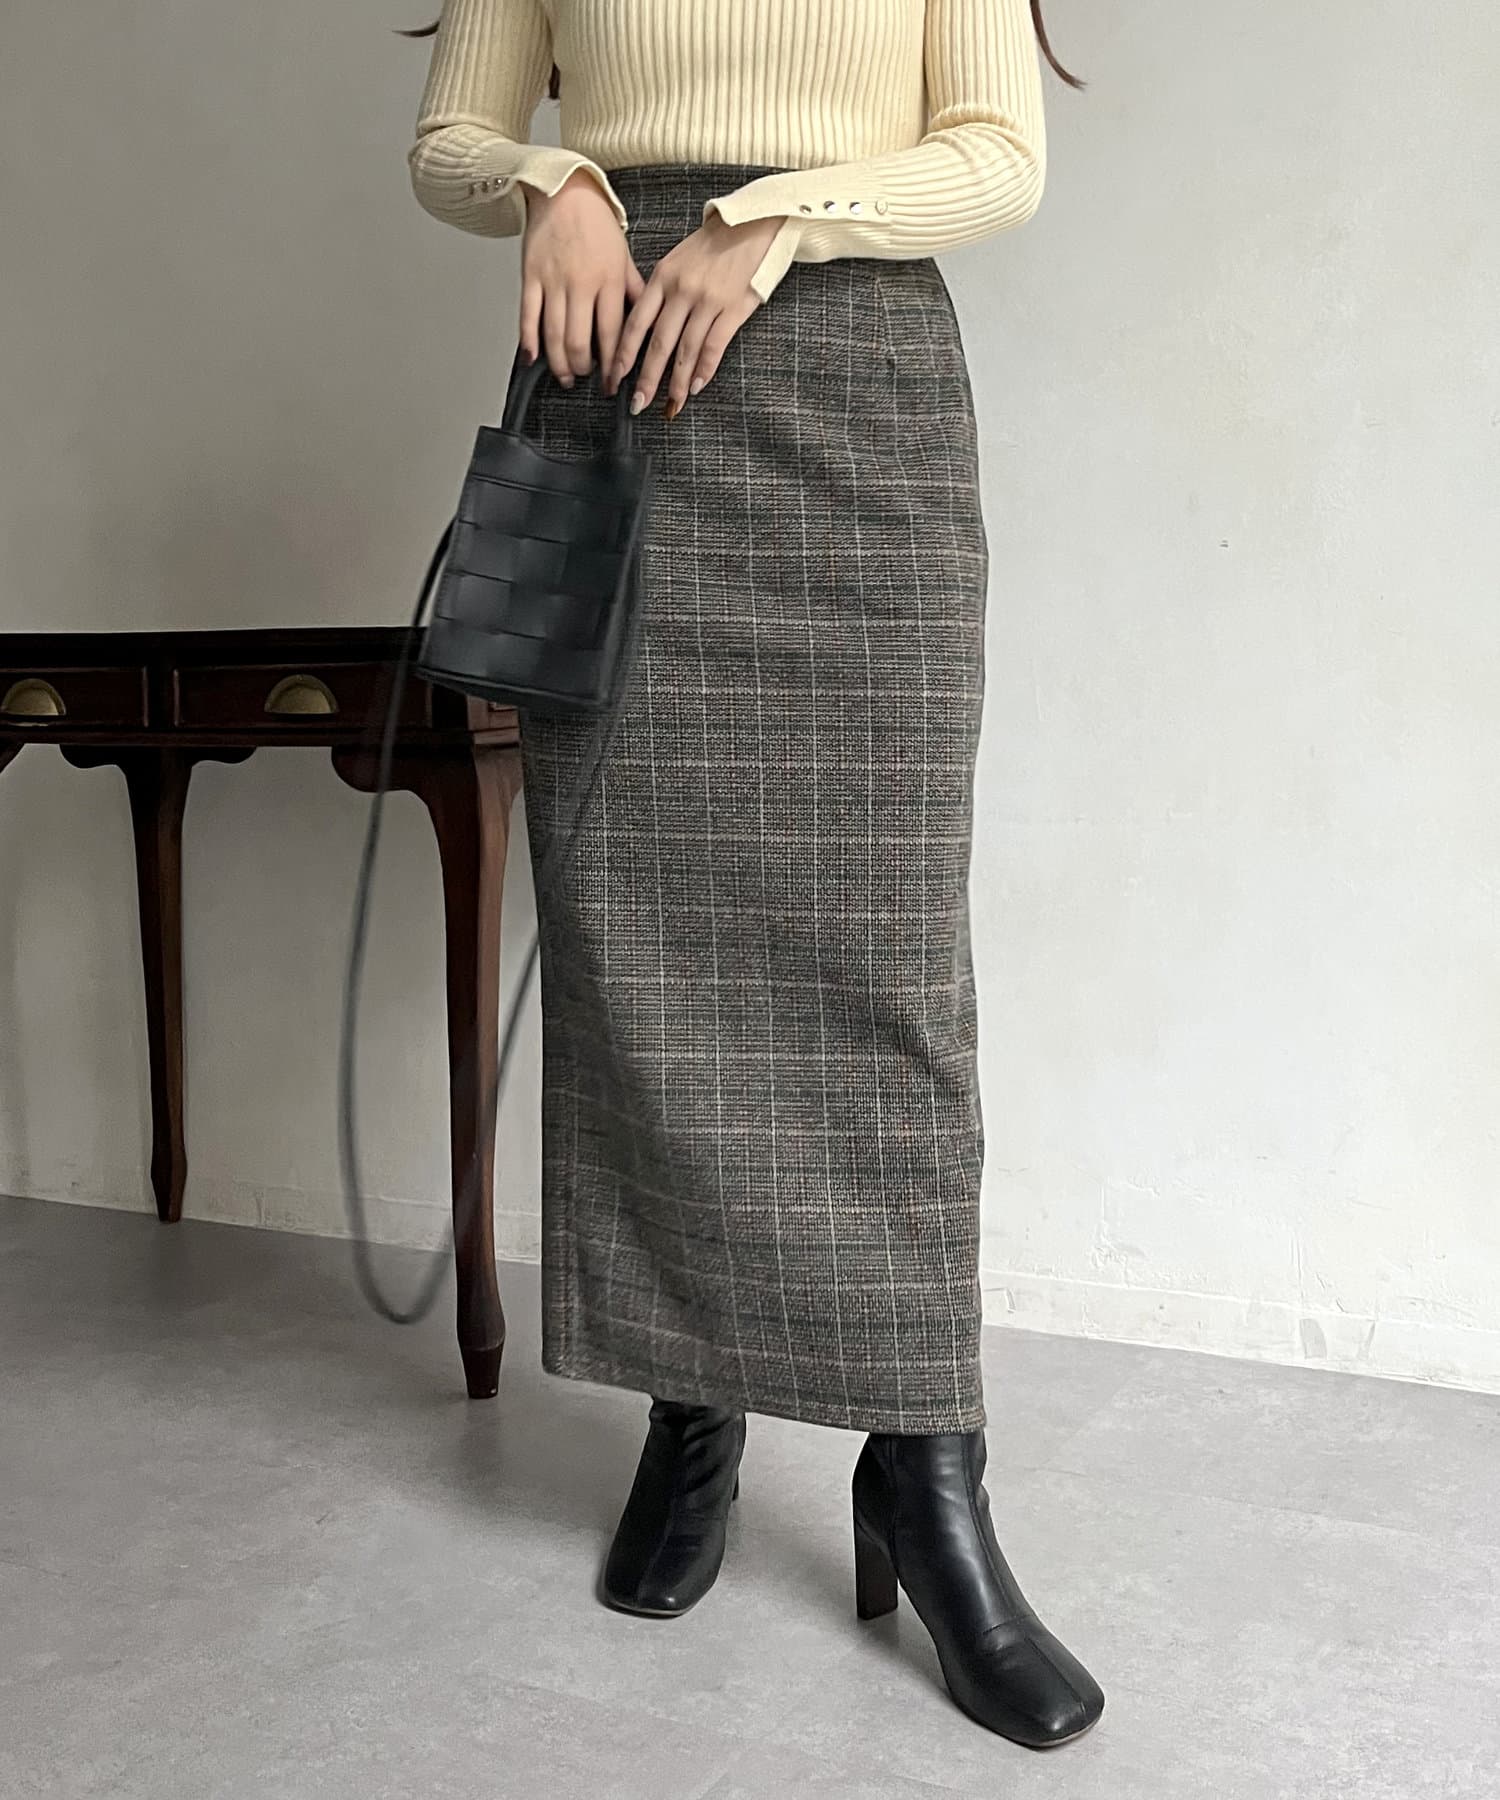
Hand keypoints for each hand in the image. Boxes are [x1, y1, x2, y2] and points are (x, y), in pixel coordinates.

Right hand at [518, 169, 644, 386]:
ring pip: (554, 336)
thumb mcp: (624, 256)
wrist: (563, 190)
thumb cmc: (595, 222)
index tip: (612, 384)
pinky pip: (528, 316)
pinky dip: (529, 342)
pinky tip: (534, 359)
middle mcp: (581, 284)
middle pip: (580, 343)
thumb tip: (646, 323)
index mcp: (609, 280)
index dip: (612, 366)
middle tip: (585, 377)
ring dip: (559, 363)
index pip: (613, 335)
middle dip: (583, 369)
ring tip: (565, 375)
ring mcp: (553, 281)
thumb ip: (633, 291)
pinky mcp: (530, 276)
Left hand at [605, 213, 782, 416]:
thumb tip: (643, 328)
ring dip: (677, 382)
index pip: (636, 322)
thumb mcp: (675, 260)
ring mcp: (708, 300)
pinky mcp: (733, 307)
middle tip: (637, 404)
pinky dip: (704, 369)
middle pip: (659, 343)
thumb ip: (659, 291)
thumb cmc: (711, 245)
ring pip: (686, 350)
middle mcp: (681, 290)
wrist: (751, 225)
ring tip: (671, 404)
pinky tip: (696, 386)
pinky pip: (715, 345)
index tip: (615, 377)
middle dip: (647, 378)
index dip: (623, 354)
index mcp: (662, 277)